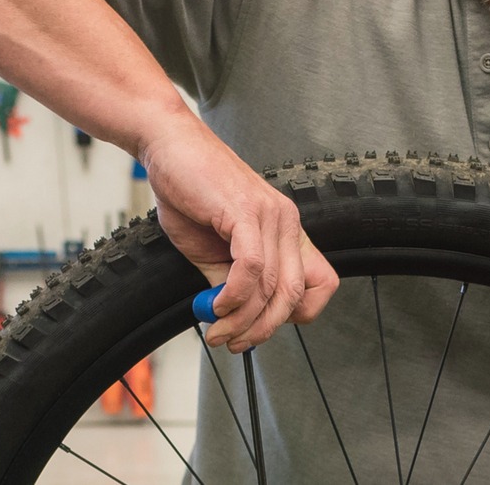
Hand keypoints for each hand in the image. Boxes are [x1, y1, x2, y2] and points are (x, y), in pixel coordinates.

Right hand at [136, 122, 337, 353]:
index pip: (321, 284)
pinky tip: (216, 305)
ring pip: (272, 286)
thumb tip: (234, 318)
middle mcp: (287, 222)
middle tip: (233, 343)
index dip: (296, 315)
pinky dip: (234, 296)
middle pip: (296, 295)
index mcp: (287, 231)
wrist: (168, 146)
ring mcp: (271, 215)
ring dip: (242, 320)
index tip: (261, 327)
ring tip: (217, 331)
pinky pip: (251, 267)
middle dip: (264, 329)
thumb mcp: (212, 249)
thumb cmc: (189, 191)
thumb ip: (229, 281)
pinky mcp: (245, 211)